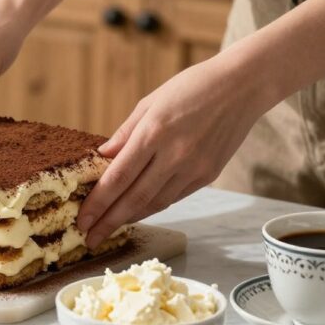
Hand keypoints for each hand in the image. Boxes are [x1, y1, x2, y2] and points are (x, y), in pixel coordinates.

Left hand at [77, 53, 276, 247]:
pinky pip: (174, 197)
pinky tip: (136, 213)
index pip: (119, 177)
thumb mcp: (150, 102)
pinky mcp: (208, 175)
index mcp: (154, 132)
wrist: (243, 86)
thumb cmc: (192, 87)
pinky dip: (152, 207)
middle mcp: (175, 154)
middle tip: (89, 238)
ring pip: (155, 203)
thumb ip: (125, 133)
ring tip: (108, 228)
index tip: (82, 219)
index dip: (98, 203)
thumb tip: (101, 158)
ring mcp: (194, 167)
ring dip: (130, 218)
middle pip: (134, 198)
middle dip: (109, 221)